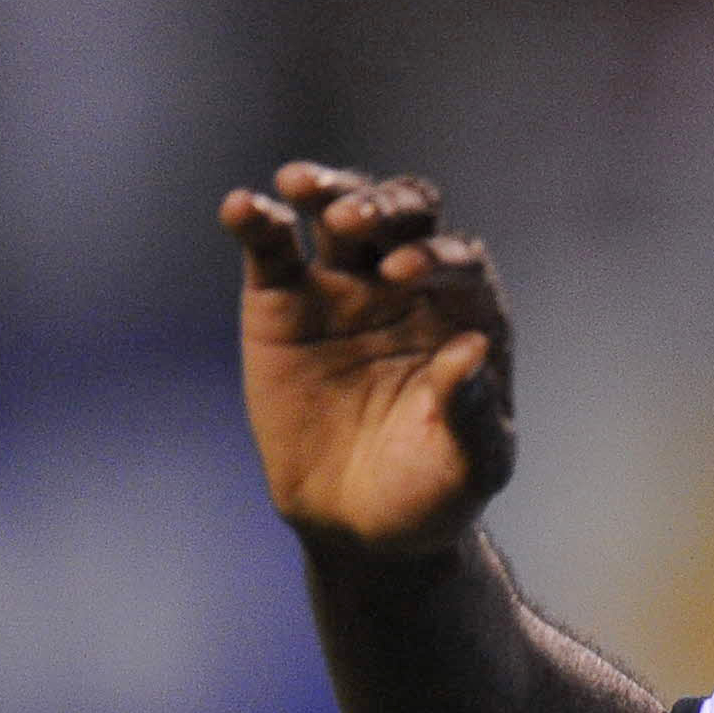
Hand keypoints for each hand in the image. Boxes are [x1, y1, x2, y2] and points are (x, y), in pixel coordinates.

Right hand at [219, 162, 515, 554]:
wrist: (364, 526)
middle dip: (384, 205)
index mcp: (465, 314)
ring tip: (301, 185)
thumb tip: (471, 350)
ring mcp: (342, 288)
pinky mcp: (280, 302)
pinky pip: (269, 248)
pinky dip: (254, 220)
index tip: (404, 273)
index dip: (436, 255)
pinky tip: (241, 208)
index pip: (459, 259)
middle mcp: (407, 286)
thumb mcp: (469, 463)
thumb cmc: (434, 490)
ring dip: (325, 188)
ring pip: (337, 213)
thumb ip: (472, 410)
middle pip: (403, 216)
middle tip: (356, 221)